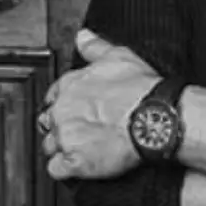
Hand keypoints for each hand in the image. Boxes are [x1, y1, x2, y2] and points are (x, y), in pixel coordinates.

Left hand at [39, 44, 159, 180]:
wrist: (156, 118)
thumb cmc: (142, 89)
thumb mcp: (119, 56)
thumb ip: (95, 47)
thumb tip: (82, 36)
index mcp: (69, 85)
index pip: (52, 97)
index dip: (64, 105)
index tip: (77, 110)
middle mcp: (62, 110)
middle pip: (49, 123)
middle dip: (62, 127)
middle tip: (83, 131)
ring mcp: (66, 137)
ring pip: (50, 146)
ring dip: (63, 148)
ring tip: (85, 149)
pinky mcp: (74, 161)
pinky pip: (56, 170)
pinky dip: (65, 169)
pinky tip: (79, 165)